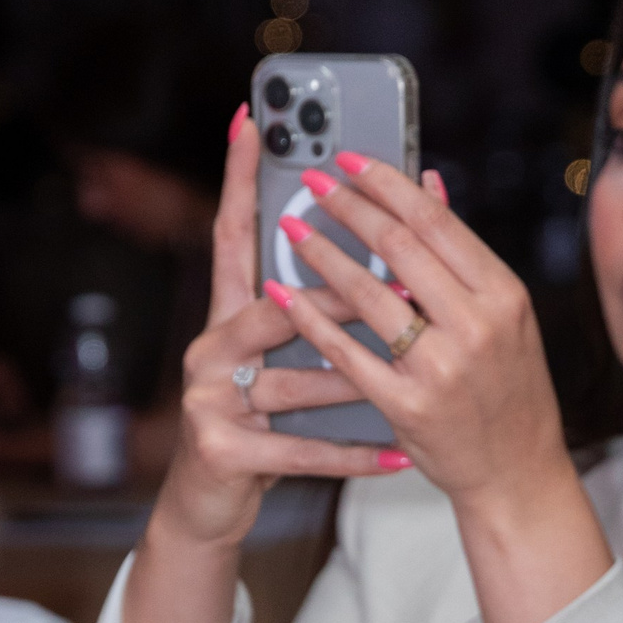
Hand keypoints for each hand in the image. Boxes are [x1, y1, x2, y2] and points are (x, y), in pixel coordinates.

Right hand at [155, 115, 408, 553]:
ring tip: (413, 377)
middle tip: (396, 285)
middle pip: (276, 305)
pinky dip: (354, 454)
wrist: (211, 503)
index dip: (238, 176)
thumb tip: (372, 252)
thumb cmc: (261, 423)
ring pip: (295, 380)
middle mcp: (210, 349)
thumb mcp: (280, 358)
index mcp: (226, 316)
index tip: (251, 119)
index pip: (231, 233)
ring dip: (356, 381)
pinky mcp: (222, 451)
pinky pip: (300, 451)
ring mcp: (210, 400)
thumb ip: (312, 308)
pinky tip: (398, 453)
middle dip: (337, 294)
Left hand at [259, 156, 566, 495]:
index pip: (435, 220)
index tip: (349, 162)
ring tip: (292, 230)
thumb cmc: (508, 389)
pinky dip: (310, 318)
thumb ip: (461, 252)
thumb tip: (429, 183)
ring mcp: (441, 368)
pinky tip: (282, 294)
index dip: (385, 183)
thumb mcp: (504, 315)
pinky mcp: (407, 405)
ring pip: (368, 295)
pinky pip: (347, 352)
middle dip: (347, 208)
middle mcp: (476, 326)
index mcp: (503, 294)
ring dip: (322, 254)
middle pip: (399, 247)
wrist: (516, 472)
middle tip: (311, 185)